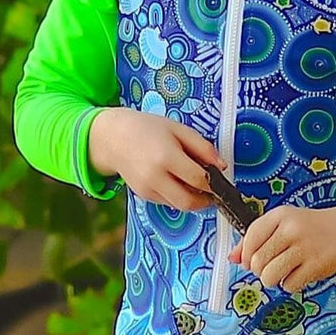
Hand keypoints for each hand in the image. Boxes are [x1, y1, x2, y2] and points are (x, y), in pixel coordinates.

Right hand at [89, 107, 222, 210]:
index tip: (221, 180)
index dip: (215, 182)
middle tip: (214, 190)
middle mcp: (155, 177)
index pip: (199, 179)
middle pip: (189, 202)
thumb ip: (203, 147)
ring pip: (179, 205)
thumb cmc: (146, 129)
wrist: (114, 138)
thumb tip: (221, 165)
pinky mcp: (144, 195)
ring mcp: (148, 189)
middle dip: (206, 200)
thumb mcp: (178, 129)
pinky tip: (178, 181)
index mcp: (166, 156)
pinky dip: (178, 196)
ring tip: (197, 184)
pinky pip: (168, 202)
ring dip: (193, 199)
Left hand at [228, 201, 335, 292]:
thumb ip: (256, 239)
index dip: (245, 254)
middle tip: (268, 268)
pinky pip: (289, 284)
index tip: (248, 261)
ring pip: (270, 275)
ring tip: (281, 273)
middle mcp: (292, 229)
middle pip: (257, 261)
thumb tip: (232, 258)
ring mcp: (305, 247)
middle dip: (258, 270)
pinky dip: (290, 284)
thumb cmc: (309, 228)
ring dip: (271, 280)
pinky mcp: (316, 265)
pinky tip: (297, 274)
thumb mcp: (282, 224)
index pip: (251, 236)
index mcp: (280, 215)